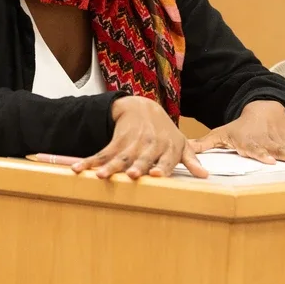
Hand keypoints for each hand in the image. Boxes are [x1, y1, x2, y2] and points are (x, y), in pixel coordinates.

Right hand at [73, 95, 206, 179]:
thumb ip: (191, 160)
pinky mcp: (117, 140)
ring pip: (121, 156)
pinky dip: (91, 160)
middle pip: (143, 157)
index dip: (162, 167)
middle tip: (131, 175)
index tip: (156, 175)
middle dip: (137, 165)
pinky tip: (79, 168)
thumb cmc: (165, 131)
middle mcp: (151, 144)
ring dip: (110, 165)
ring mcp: (132, 141)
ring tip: (99, 175)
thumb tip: (205, 176)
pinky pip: (103, 152)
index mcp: (168, 147)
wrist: (143, 107)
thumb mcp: (180, 143)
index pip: (166, 159)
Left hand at [191, 100, 284, 167]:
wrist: (263, 108)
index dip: (262, 154)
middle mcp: (270, 143)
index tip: (269, 160)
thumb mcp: (220, 132)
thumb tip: (184, 152)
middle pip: (281, 150)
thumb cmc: (239, 127)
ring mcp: (284, 143)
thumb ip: (204, 144)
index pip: (256, 148)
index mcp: (251, 142)